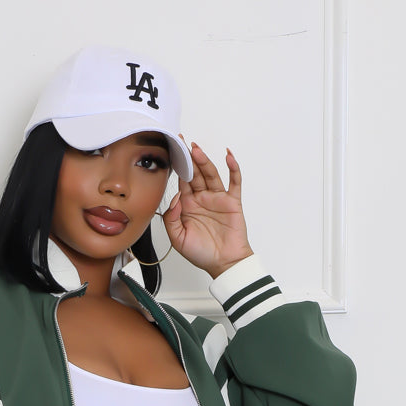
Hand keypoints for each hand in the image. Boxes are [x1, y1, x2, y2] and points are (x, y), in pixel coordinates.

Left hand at [161, 140, 252, 278]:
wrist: (223, 264)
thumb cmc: (202, 254)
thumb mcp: (178, 239)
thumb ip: (171, 218)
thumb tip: (175, 198)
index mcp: (188, 206)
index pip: (181, 182)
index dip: (176, 168)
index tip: (171, 153)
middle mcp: (202, 199)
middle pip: (195, 174)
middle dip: (189, 158)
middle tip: (182, 142)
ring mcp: (218, 199)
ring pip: (211, 174)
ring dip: (204, 161)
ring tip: (196, 149)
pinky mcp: (232, 202)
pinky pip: (234, 182)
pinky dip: (233, 168)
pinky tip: (228, 156)